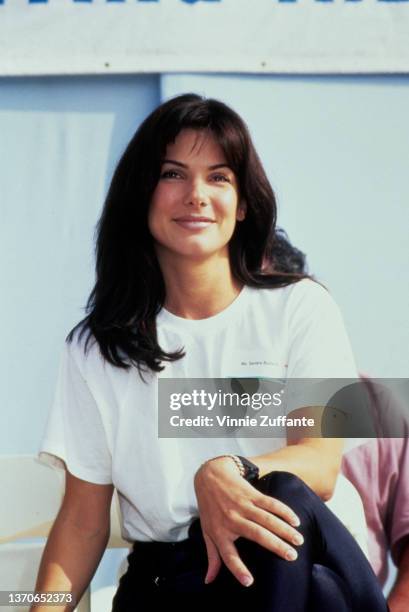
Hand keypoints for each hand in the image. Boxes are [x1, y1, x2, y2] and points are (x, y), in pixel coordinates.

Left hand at [193, 457, 302, 587]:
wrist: (209, 475)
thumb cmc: (209, 508)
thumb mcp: (207, 531)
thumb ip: (212, 556)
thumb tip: (209, 581)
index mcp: (220, 533)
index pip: (228, 555)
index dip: (237, 569)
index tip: (249, 582)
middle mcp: (232, 520)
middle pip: (257, 535)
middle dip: (276, 546)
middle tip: (292, 556)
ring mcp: (243, 505)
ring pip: (267, 519)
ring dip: (284, 529)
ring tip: (299, 540)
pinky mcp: (251, 494)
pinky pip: (270, 503)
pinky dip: (283, 511)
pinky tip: (295, 520)